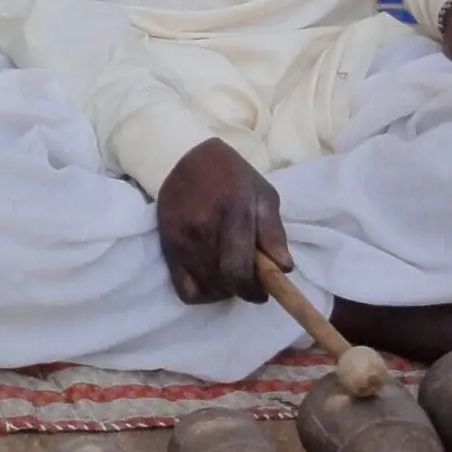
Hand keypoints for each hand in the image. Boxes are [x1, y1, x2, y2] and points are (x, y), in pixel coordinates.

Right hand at [156, 138, 290, 304]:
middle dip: (241, 291)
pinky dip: (201, 293)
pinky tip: (211, 281)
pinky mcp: (168, 246)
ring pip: (205, 288)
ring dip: (223, 291)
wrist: (184, 157)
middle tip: (249, 284)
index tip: (263, 293)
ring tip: (231, 278)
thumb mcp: (263, 194)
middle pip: (223, 282)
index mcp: (234, 214)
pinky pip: (184, 288)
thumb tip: (284, 268)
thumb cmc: (232, 176)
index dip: (253, 290)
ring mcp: (182, 240)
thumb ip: (274, 232)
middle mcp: (204, 230)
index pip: (239, 269)